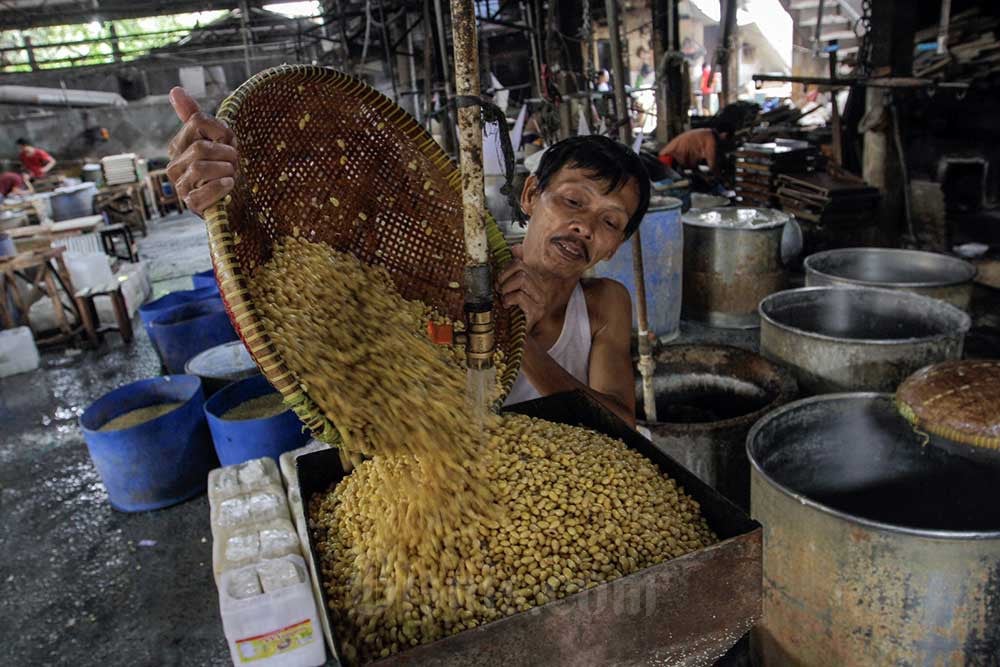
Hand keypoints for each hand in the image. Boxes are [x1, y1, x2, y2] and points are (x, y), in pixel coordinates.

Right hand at [165, 87, 238, 215]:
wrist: (235, 201)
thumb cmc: (224, 167)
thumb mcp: (216, 139)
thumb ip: (195, 116)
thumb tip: (174, 90)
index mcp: (179, 145)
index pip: (197, 121)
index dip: (221, 130)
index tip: (230, 142)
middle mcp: (174, 165)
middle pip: (200, 147)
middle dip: (227, 153)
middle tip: (236, 161)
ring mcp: (180, 186)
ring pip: (200, 168)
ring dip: (226, 170)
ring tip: (232, 174)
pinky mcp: (190, 205)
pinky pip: (202, 194)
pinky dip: (220, 188)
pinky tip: (229, 185)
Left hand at [498, 244, 546, 332]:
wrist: (522, 340)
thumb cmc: (515, 314)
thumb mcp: (513, 291)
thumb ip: (514, 272)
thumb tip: (514, 249)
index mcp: (536, 281)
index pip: (520, 263)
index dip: (505, 269)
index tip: (499, 280)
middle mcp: (542, 289)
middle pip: (521, 269)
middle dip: (504, 278)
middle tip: (499, 289)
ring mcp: (541, 300)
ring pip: (522, 279)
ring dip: (507, 288)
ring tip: (504, 297)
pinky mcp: (537, 311)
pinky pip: (520, 296)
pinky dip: (509, 299)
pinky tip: (507, 306)